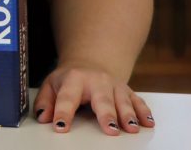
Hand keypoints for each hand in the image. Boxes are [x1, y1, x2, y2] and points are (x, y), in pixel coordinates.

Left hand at [33, 62, 153, 134]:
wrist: (89, 62)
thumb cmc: (69, 79)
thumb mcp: (51, 85)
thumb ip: (45, 101)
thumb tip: (43, 117)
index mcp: (74, 79)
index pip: (67, 98)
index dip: (62, 112)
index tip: (60, 126)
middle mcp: (96, 81)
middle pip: (102, 99)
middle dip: (106, 115)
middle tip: (109, 129)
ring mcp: (114, 86)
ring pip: (123, 100)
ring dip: (128, 115)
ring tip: (132, 128)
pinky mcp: (127, 91)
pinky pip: (137, 101)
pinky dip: (144, 112)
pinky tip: (148, 123)